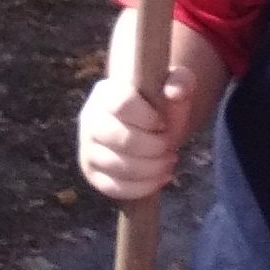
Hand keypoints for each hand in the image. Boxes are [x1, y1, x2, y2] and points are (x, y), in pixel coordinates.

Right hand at [78, 67, 192, 202]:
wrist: (142, 126)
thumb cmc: (158, 104)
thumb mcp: (174, 85)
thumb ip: (181, 81)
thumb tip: (175, 92)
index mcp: (107, 93)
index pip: (123, 105)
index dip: (148, 118)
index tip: (163, 123)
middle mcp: (90, 119)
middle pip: (121, 139)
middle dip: (154, 147)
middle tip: (169, 146)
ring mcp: (87, 148)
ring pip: (118, 166)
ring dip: (151, 168)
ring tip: (168, 161)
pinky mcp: (92, 174)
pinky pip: (113, 188)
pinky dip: (142, 187)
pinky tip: (160, 177)